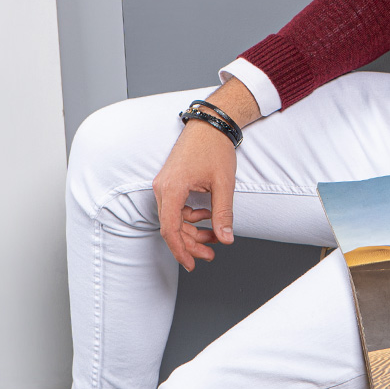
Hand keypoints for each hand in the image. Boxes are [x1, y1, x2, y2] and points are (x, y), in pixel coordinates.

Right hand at [151, 78, 260, 270]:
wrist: (211, 123)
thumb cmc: (215, 147)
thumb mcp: (223, 184)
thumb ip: (223, 213)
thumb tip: (226, 238)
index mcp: (172, 189)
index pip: (170, 229)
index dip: (180, 251)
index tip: (191, 265)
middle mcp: (163, 188)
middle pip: (171, 227)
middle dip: (191, 244)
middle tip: (211, 254)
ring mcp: (164, 184)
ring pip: (174, 218)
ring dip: (193, 230)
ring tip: (215, 238)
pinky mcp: (170, 182)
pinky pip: (176, 207)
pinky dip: (191, 216)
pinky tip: (208, 216)